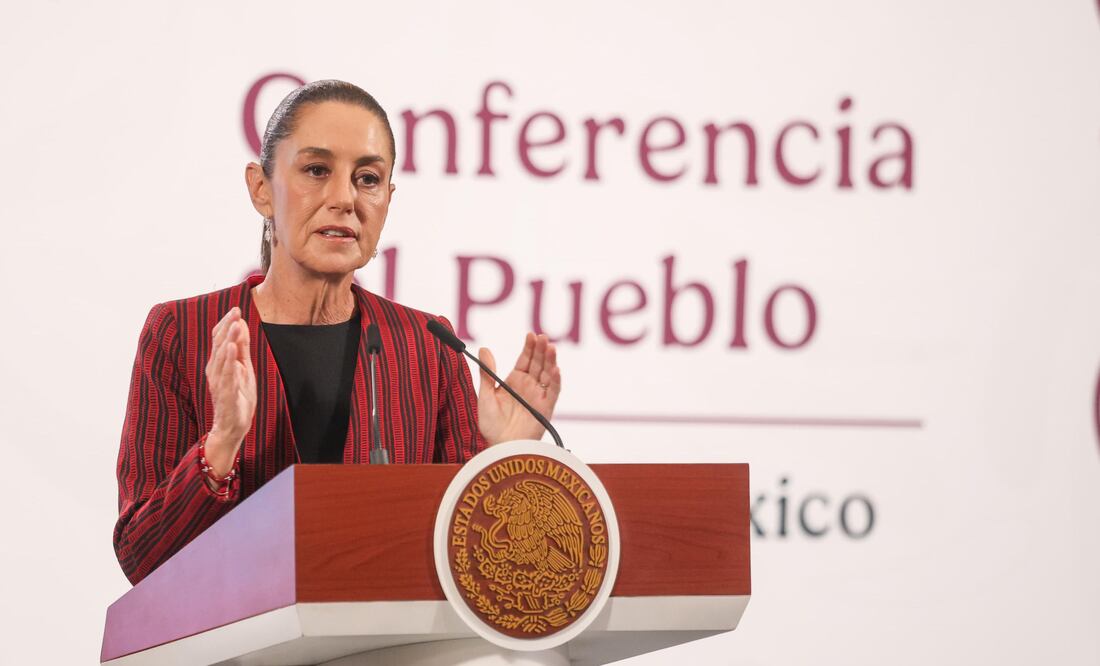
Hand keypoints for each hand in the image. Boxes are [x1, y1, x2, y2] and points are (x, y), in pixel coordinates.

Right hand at [204, 307, 256, 474]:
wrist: (233, 426)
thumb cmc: (237, 396)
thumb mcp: (244, 367)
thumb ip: (242, 347)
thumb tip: (241, 324)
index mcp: (218, 363)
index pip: (219, 338)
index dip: (226, 323)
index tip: (236, 309)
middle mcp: (215, 370)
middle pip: (219, 344)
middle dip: (228, 327)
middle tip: (236, 312)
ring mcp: (219, 382)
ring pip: (222, 358)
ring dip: (229, 340)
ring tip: (235, 326)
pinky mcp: (226, 394)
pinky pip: (227, 376)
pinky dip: (229, 362)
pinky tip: (232, 350)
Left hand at [476, 333, 561, 444]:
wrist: (500, 447)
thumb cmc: (492, 425)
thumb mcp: (485, 395)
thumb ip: (487, 373)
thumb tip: (483, 349)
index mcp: (515, 381)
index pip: (525, 359)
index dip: (529, 347)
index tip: (530, 335)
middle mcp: (529, 386)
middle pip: (538, 364)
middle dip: (541, 350)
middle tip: (543, 337)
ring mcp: (538, 396)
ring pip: (548, 374)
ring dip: (550, 360)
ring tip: (551, 347)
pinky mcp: (546, 408)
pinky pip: (554, 392)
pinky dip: (556, 380)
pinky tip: (556, 369)